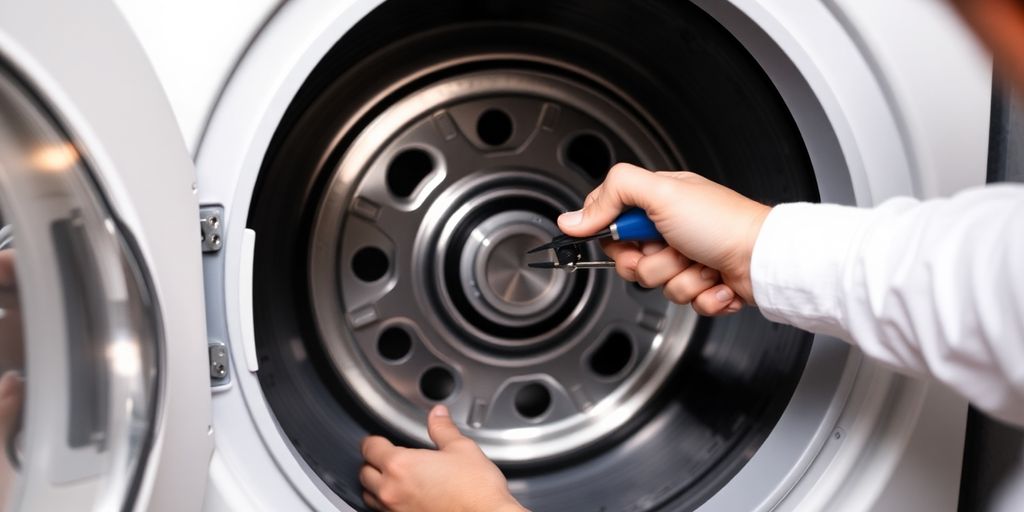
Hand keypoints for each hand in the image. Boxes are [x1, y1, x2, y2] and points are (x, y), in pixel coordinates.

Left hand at [360, 405, 525, 511]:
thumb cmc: (476, 490)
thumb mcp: (461, 448)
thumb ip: (443, 429)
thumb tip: (437, 415)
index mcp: (401, 465)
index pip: (370, 448)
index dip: (373, 440)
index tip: (378, 440)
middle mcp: (392, 491)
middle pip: (365, 473)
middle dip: (372, 463)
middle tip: (384, 457)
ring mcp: (395, 511)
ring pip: (370, 497)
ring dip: (376, 485)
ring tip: (392, 478)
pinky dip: (388, 503)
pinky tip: (404, 497)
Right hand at [558, 164, 769, 314]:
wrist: (765, 259)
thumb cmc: (723, 222)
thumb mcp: (661, 193)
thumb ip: (613, 195)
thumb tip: (572, 218)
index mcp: (657, 202)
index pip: (611, 223)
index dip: (615, 238)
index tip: (630, 237)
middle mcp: (670, 229)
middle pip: (630, 261)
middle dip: (653, 263)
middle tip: (673, 248)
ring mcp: (687, 258)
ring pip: (657, 285)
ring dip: (682, 279)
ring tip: (703, 262)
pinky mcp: (702, 284)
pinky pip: (684, 302)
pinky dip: (703, 295)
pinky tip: (717, 279)